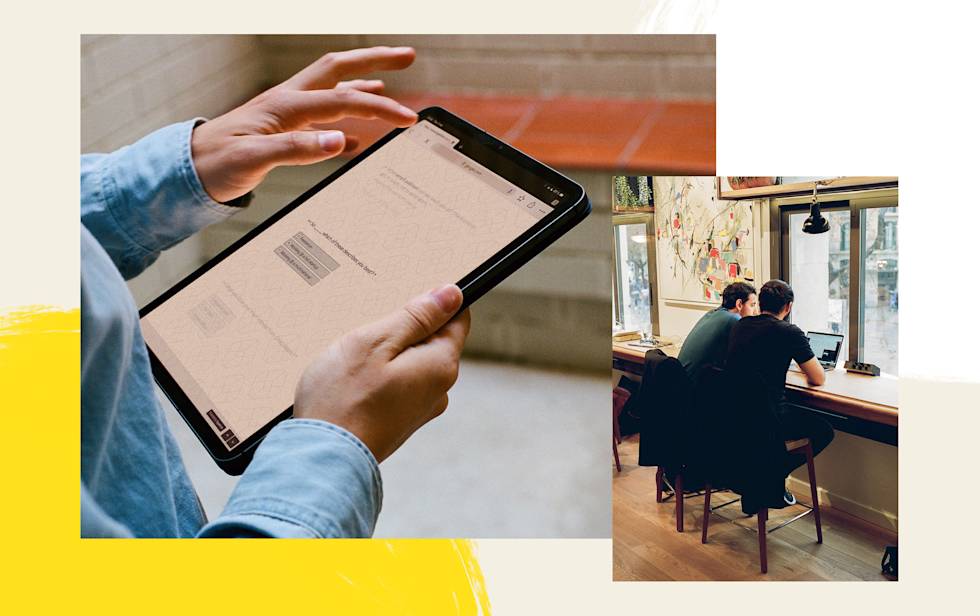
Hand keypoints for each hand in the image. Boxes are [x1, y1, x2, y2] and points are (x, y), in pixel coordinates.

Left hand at [191, 46, 417, 202]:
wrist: (185, 171)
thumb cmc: (215, 164)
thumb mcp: (254, 160)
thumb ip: (297, 149)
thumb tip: (341, 141)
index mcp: (285, 106)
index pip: (344, 100)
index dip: (380, 107)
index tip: (407, 120)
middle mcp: (288, 101)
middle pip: (340, 69)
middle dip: (375, 60)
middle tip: (408, 56)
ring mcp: (285, 112)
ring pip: (332, 87)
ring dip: (362, 81)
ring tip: (387, 81)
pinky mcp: (281, 128)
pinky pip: (321, 117)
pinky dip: (344, 119)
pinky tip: (355, 135)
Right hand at [294, 285, 470, 462]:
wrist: (320, 459)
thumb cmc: (342, 399)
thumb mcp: (375, 342)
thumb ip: (416, 317)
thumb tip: (453, 294)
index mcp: (440, 365)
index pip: (457, 318)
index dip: (432, 302)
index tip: (401, 300)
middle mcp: (439, 390)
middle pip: (431, 341)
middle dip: (402, 330)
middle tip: (366, 334)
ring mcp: (420, 409)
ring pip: (410, 364)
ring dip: (386, 355)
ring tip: (353, 360)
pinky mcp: (400, 422)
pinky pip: (397, 386)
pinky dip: (378, 377)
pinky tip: (352, 381)